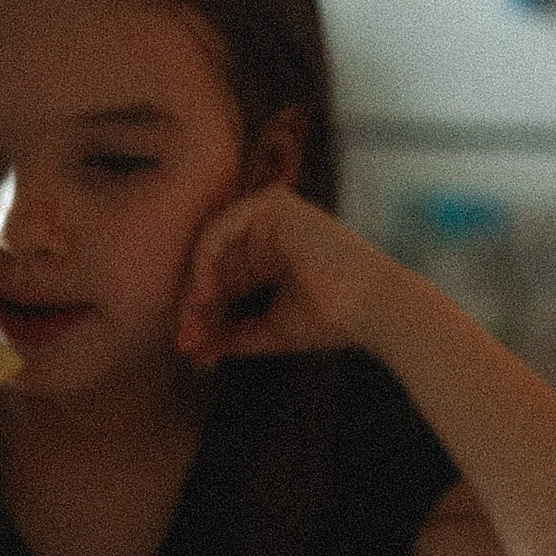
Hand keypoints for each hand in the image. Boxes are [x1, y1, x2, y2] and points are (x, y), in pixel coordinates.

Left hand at [176, 185, 396, 366]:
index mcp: (271, 258)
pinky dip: (207, 259)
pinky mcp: (274, 206)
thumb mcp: (270, 330)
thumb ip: (232, 334)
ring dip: (196, 282)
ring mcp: (271, 216)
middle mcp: (268, 233)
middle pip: (214, 262)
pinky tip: (206, 292)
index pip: (223, 279)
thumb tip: (193, 349)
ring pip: (212, 244)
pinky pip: (222, 228)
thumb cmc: (331, 320)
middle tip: (184, 338)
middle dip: (194, 303)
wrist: (371, 309)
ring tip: (194, 317)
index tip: (190, 348)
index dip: (204, 313)